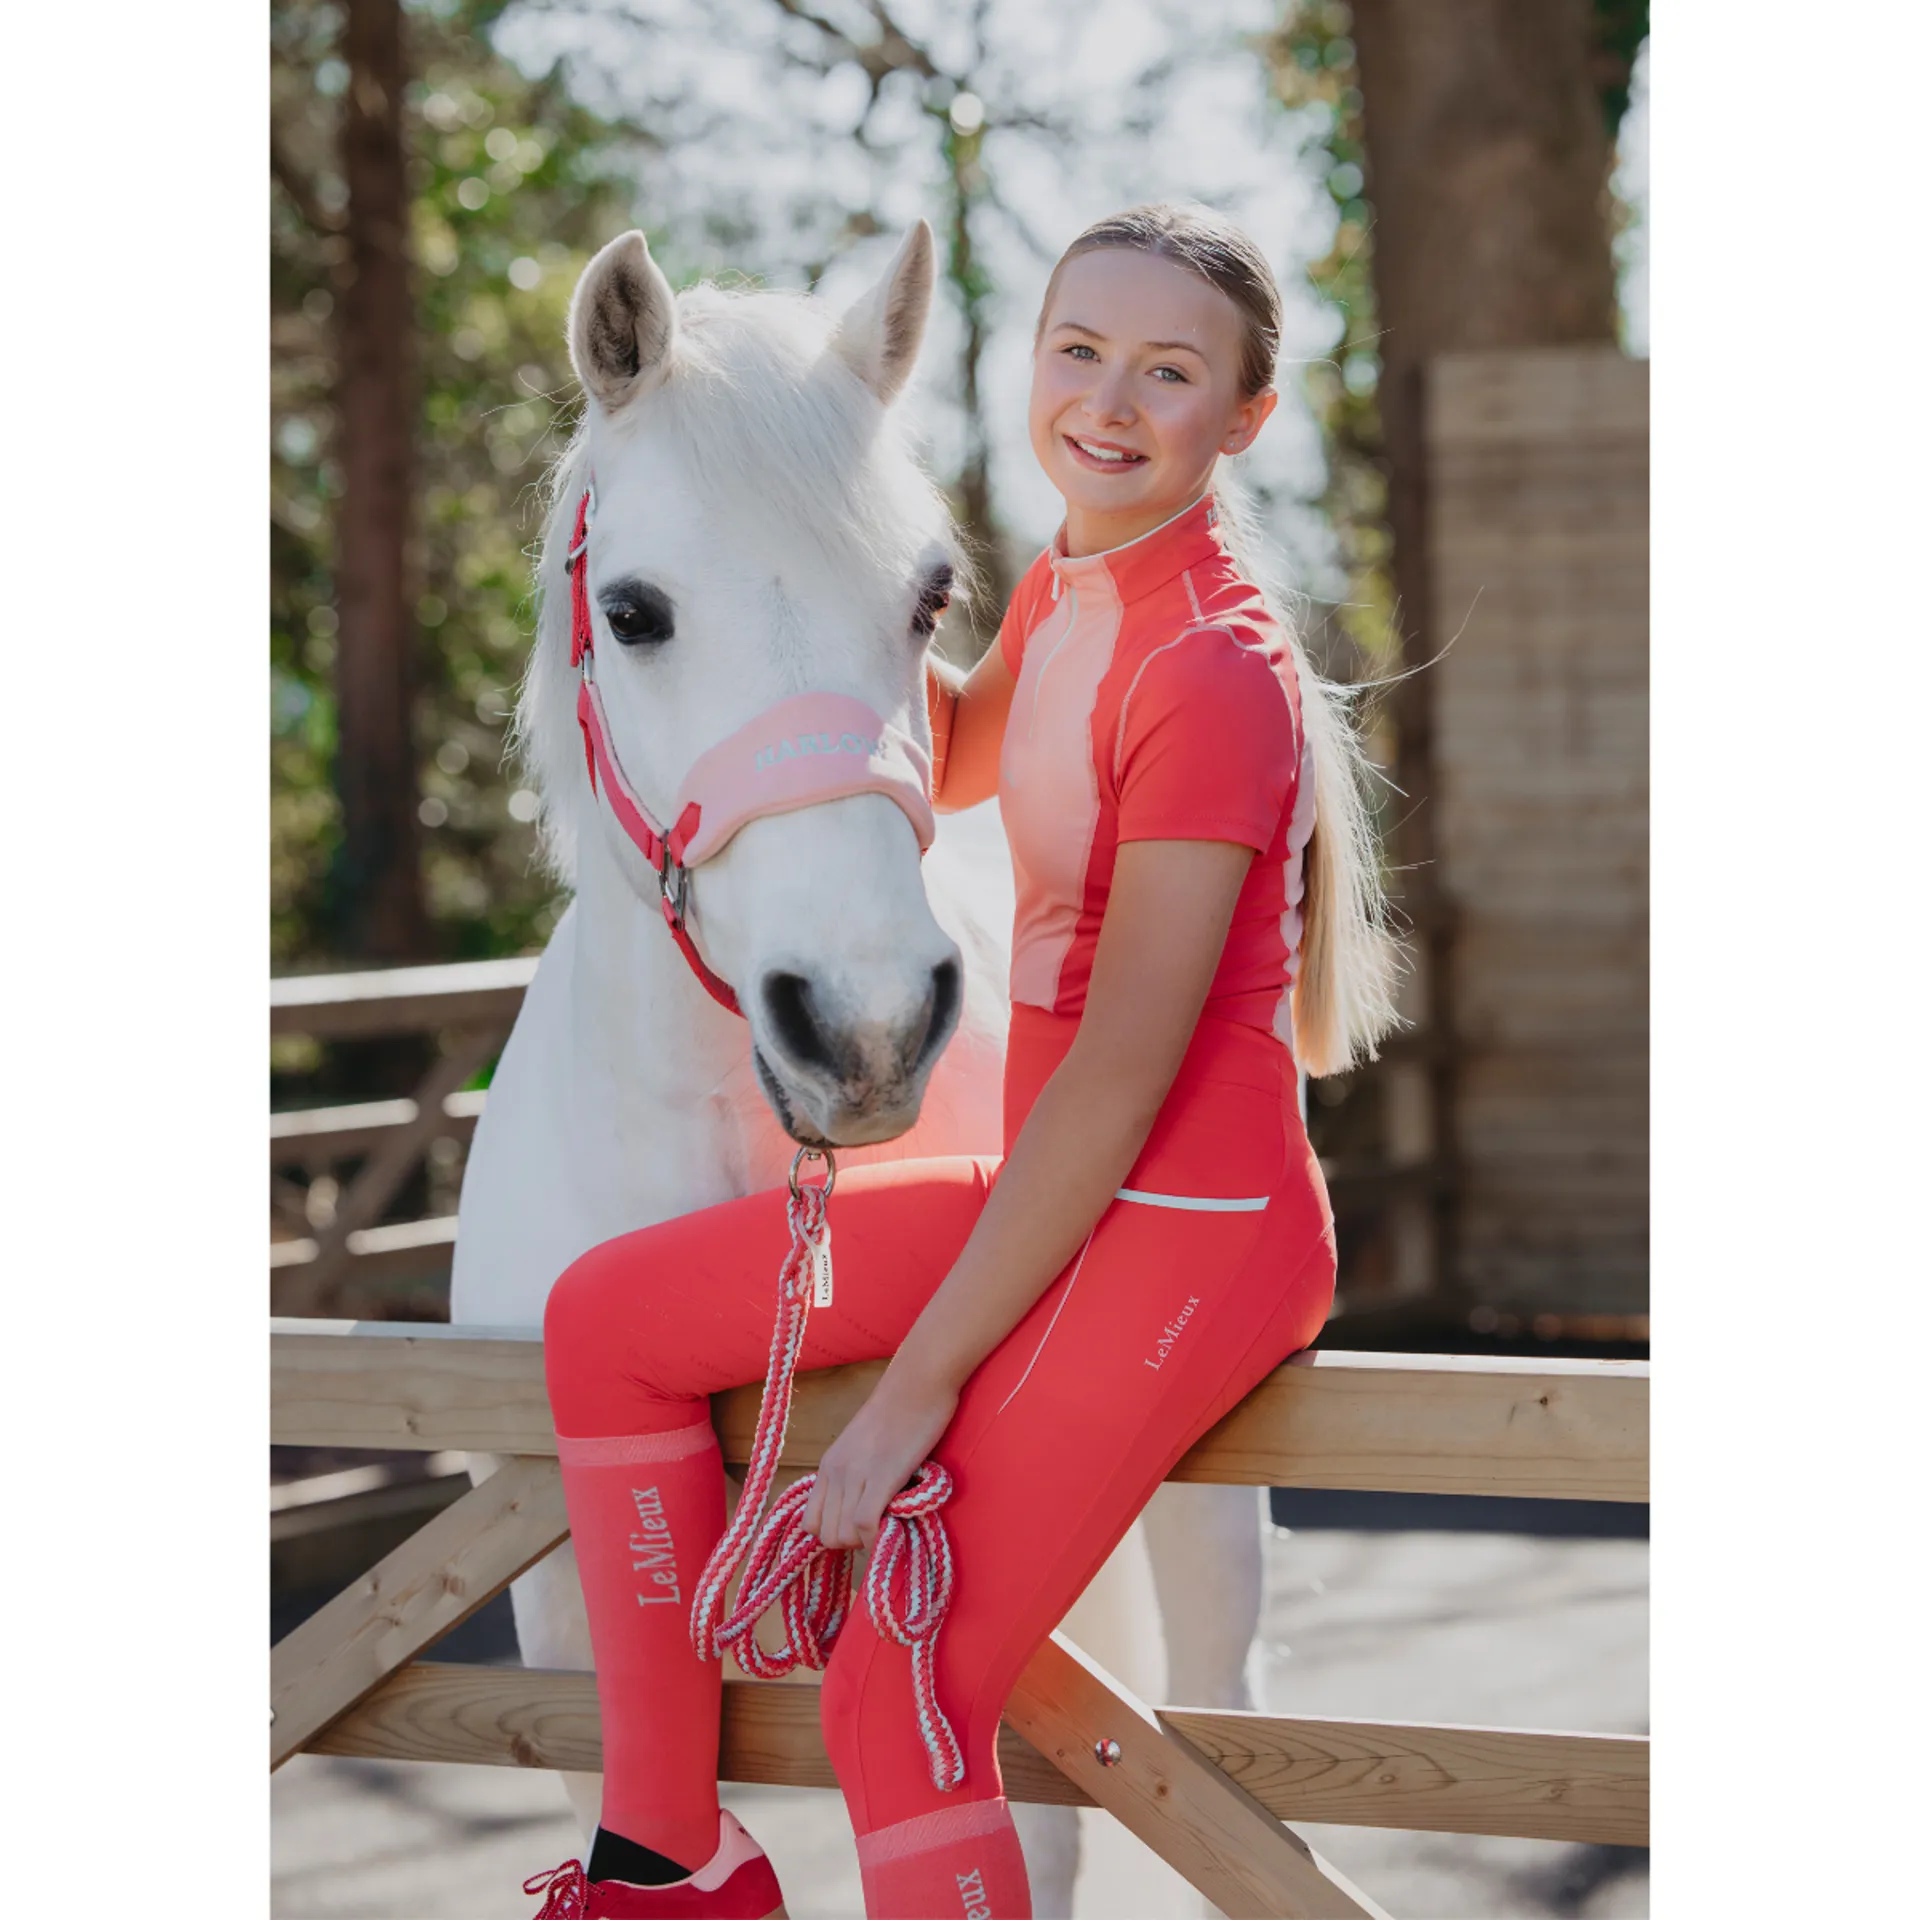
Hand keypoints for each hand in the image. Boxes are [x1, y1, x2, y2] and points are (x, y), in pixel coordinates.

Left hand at [802, 1364, 958, 1551]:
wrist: (918, 1380)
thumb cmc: (901, 1409)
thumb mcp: (865, 1444)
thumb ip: (857, 1471)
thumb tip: (864, 1504)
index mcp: (829, 1465)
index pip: (811, 1523)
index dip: (835, 1534)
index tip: (861, 1528)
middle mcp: (835, 1471)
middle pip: (826, 1535)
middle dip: (852, 1542)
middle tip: (880, 1526)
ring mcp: (856, 1473)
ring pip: (841, 1536)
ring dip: (866, 1541)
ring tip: (890, 1522)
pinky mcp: (882, 1474)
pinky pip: (864, 1524)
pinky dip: (878, 1536)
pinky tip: (895, 1524)